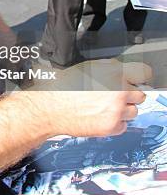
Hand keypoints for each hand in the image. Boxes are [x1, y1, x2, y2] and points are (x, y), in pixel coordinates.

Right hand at [23, 58, 150, 137]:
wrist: (50, 107)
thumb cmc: (64, 87)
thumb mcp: (88, 68)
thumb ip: (111, 68)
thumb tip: (123, 71)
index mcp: (114, 73)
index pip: (144, 73)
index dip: (139, 77)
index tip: (136, 80)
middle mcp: (118, 92)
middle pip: (141, 94)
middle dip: (129, 94)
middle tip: (115, 95)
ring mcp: (116, 111)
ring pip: (134, 111)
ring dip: (123, 109)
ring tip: (104, 106)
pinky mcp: (112, 127)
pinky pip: (124, 125)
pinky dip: (115, 122)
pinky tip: (100, 116)